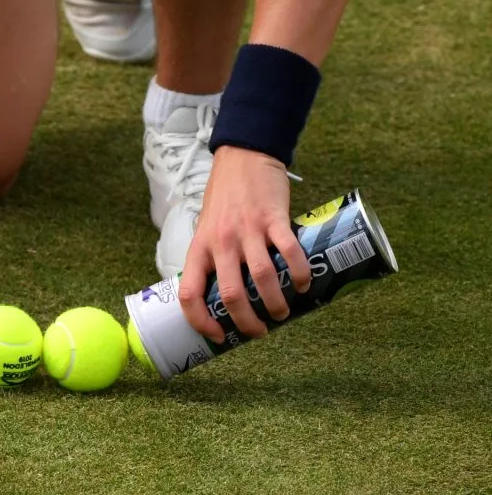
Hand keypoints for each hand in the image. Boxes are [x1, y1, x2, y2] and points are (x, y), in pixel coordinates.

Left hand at [178, 146, 310, 342]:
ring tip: (282, 312)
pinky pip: (289, 252)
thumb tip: (228, 299)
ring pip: (263, 279)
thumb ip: (213, 259)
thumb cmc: (224, 201)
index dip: (200, 320)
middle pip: (231, 295)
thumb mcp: (206, 231)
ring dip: (276, 303)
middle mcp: (220, 242)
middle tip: (260, 331)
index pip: (189, 293)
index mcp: (199, 249)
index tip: (219, 336)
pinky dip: (300, 273)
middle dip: (247, 322)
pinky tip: (305, 284)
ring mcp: (247, 231)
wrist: (243, 158)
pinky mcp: (273, 218)